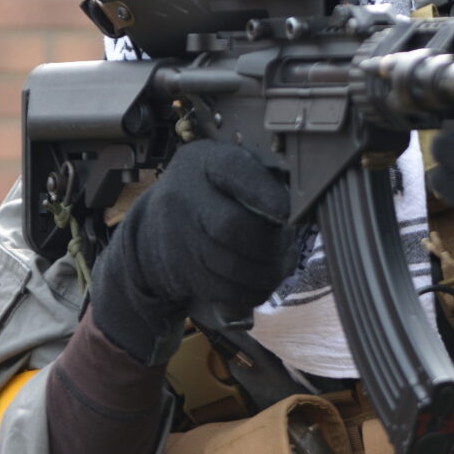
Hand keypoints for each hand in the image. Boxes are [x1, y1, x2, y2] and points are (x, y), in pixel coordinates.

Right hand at [89, 140, 292, 365]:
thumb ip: (257, 176)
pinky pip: (227, 291)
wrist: (153, 228)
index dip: (266, 194)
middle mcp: (183, 197)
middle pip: (233, 227)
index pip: (234, 171)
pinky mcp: (182, 274)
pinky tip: (264, 279)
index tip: (288, 212)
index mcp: (202, 162)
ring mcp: (179, 238)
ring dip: (269, 270)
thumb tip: (300, 204)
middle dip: (271, 241)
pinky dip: (254, 290)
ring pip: (233, 267)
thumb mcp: (224, 168)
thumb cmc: (206, 192)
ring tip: (281, 261)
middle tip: (288, 242)